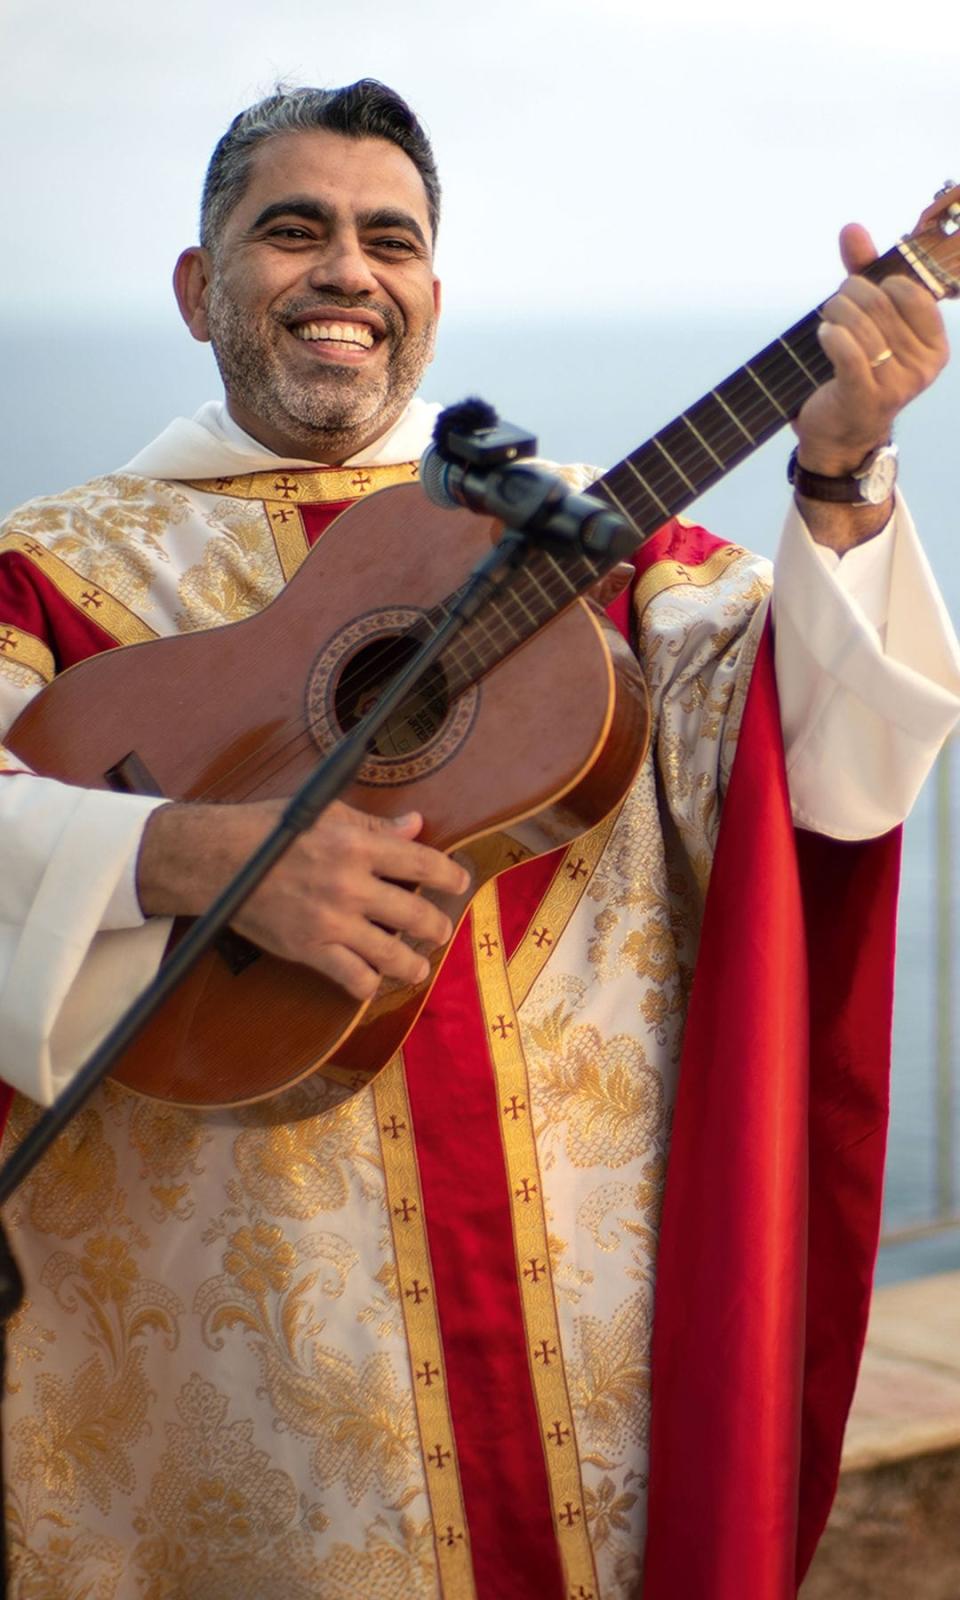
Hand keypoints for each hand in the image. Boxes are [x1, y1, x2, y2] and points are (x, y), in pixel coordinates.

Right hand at [137, 799, 470, 999]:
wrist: (217, 860)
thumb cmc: (270, 831)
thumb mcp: (327, 814)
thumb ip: (375, 826)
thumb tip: (416, 825)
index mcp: (356, 845)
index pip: (422, 863)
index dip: (450, 875)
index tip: (461, 881)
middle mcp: (349, 885)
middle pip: (416, 915)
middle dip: (437, 927)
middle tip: (440, 930)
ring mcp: (330, 921)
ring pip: (393, 955)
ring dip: (414, 964)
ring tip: (417, 965)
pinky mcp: (309, 949)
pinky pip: (354, 979)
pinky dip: (369, 984)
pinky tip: (373, 978)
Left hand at [793, 223, 949, 475]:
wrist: (839, 433)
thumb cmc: (858, 370)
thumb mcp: (868, 319)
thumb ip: (864, 272)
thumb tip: (851, 228)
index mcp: (935, 346)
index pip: (910, 291)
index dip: (880, 282)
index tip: (864, 291)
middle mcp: (922, 367)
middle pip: (880, 304)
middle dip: (850, 295)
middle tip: (836, 304)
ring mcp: (897, 385)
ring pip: (860, 324)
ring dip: (835, 313)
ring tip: (828, 320)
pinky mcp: (866, 397)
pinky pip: (848, 352)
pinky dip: (831, 336)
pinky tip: (824, 334)